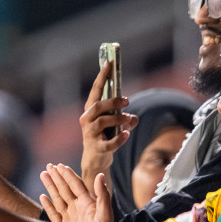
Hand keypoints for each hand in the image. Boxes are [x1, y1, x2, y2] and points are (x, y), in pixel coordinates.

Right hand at [39, 163, 117, 221]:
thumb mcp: (105, 216)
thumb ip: (102, 196)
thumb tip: (99, 176)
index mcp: (88, 205)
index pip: (76, 185)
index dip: (68, 175)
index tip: (60, 165)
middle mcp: (79, 210)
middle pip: (65, 189)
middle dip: (57, 177)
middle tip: (48, 166)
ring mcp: (70, 219)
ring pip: (58, 199)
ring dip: (51, 187)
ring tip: (44, 175)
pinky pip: (54, 214)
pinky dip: (48, 205)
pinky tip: (42, 196)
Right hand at [79, 60, 136, 183]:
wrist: (96, 159)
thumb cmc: (105, 137)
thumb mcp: (116, 125)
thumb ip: (126, 119)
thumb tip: (133, 119)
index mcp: (91, 111)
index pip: (96, 90)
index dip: (102, 76)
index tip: (110, 62)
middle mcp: (87, 120)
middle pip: (98, 106)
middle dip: (113, 102)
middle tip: (127, 101)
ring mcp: (90, 134)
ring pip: (103, 122)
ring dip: (118, 119)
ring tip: (128, 119)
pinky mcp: (96, 148)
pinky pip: (109, 143)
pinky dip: (119, 139)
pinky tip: (127, 134)